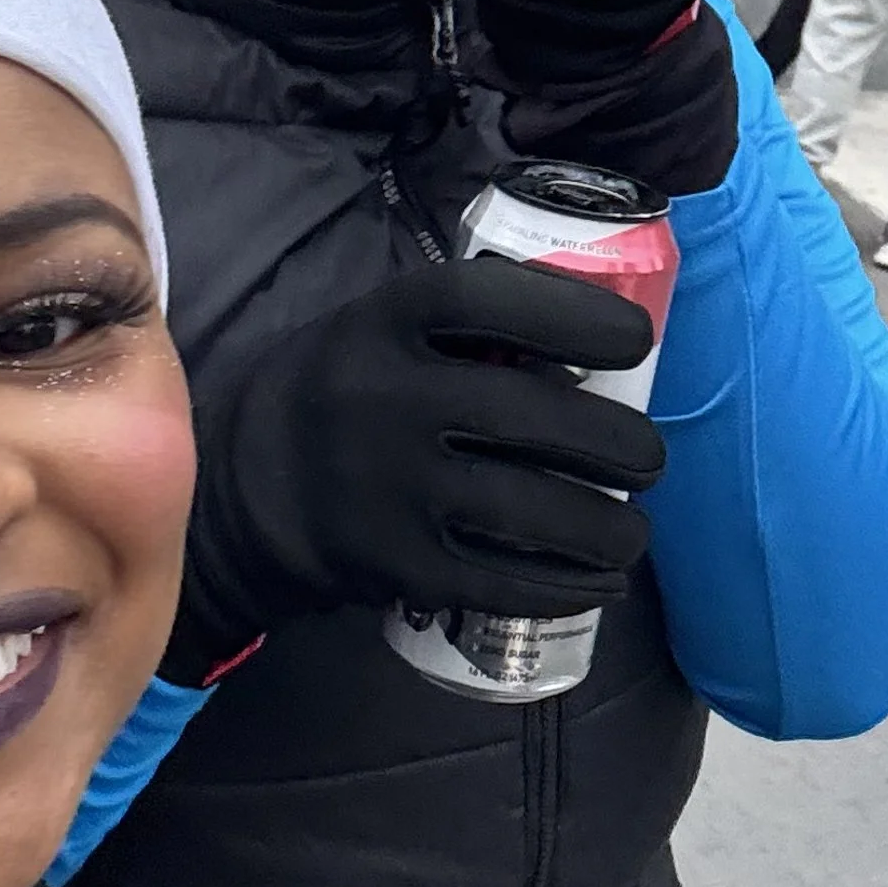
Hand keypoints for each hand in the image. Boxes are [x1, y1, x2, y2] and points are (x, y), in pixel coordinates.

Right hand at [169, 258, 666, 675]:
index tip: (636, 340)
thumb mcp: (378, 330)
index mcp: (381, 323)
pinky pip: (502, 581)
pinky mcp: (394, 565)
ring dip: (607, 525)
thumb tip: (592, 347)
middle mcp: (383, 400)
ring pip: (529, 509)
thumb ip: (465, 330)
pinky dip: (568, 584)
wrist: (240, 494)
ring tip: (631, 529)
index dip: (575, 315)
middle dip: (616, 442)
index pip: (489, 301)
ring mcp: (388, 488)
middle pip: (530, 416)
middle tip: (647, 457)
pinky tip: (601, 580)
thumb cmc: (339, 395)